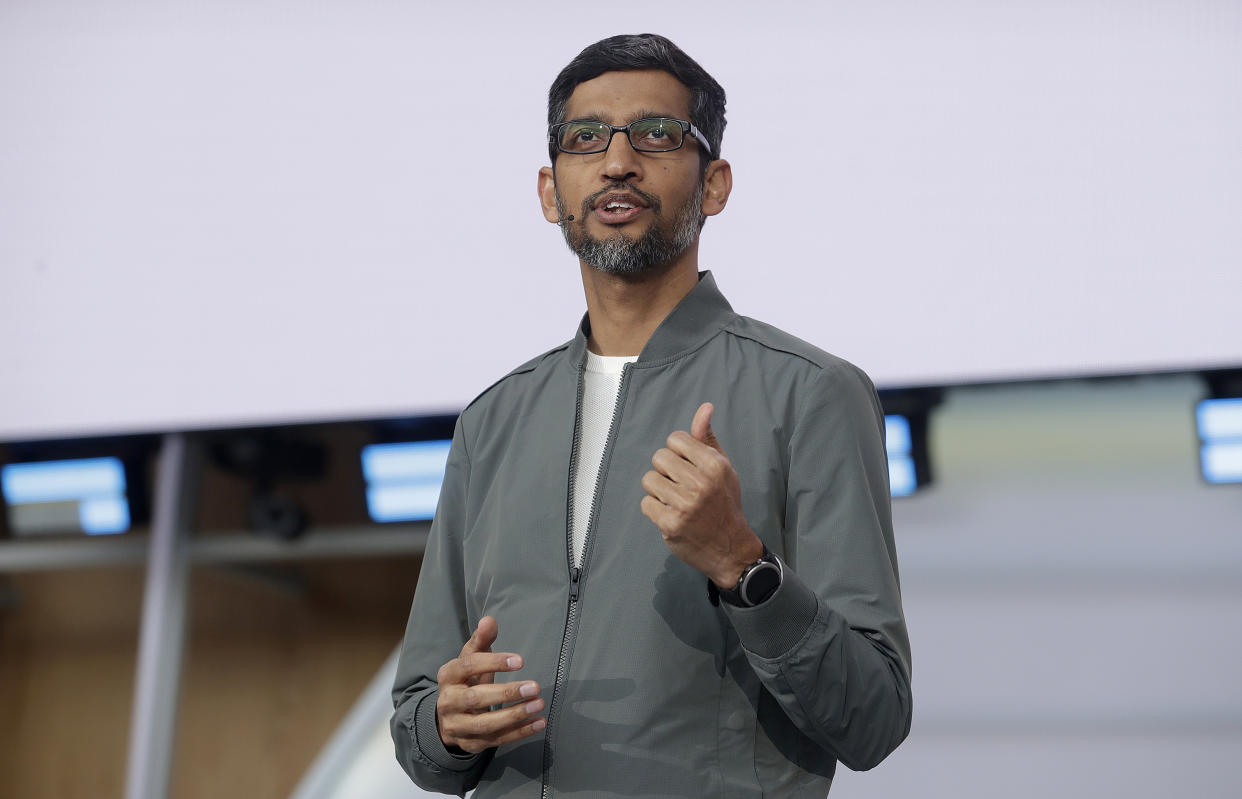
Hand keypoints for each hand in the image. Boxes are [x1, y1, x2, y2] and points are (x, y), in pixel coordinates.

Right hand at [435, 616, 544, 753]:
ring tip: (538, 704)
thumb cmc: (466, 680)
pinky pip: (496, 740)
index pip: (468, 666)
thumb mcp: (470, 658)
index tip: (520, 661)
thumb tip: (489, 620)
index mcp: (448, 675)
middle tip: (534, 686)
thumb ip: (481, 639)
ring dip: (514, 715)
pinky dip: (519, 733)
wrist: (448, 717)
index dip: (494, 662)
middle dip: (506, 693)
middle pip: (475, 698)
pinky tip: (539, 722)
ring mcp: (457, 725)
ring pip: (485, 724)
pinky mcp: (470, 743)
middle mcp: (448, 702)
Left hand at [640, 402, 763, 587]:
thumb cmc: (724, 503)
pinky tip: (671, 515)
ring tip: (675, 500)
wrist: (730, 548)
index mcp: (714, 465)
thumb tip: (705, 407)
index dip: (678, 453)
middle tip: (681, 486)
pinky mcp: (670, 523)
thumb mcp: (722, 468)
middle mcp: (700, 483)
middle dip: (666, 470)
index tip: (689, 468)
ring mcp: (684, 504)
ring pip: (649, 479)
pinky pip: (646, 503)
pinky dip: (655, 509)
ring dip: (658, 490)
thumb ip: (707, 438)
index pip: (675, 439)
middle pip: (659, 457)